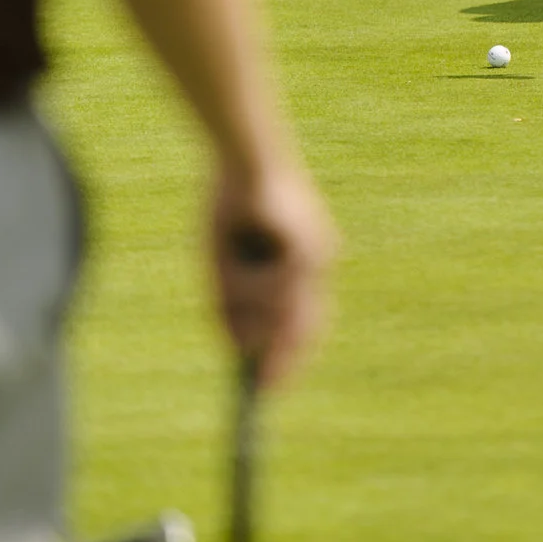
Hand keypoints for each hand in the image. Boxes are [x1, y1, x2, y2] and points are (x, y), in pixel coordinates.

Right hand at [211, 159, 337, 386]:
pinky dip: (248, 284)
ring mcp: (317, 254)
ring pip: (286, 313)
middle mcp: (320, 261)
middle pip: (307, 328)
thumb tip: (238, 350)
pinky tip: (231, 258)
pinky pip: (276, 289)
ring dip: (246, 305)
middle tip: (261, 385)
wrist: (241, 154)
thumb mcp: (224, 262)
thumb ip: (232, 304)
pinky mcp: (306, 246)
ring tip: (222, 270)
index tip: (270, 387)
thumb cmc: (231, 200)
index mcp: (306, 262)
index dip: (289, 357)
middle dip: (283, 357)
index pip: (307, 323)